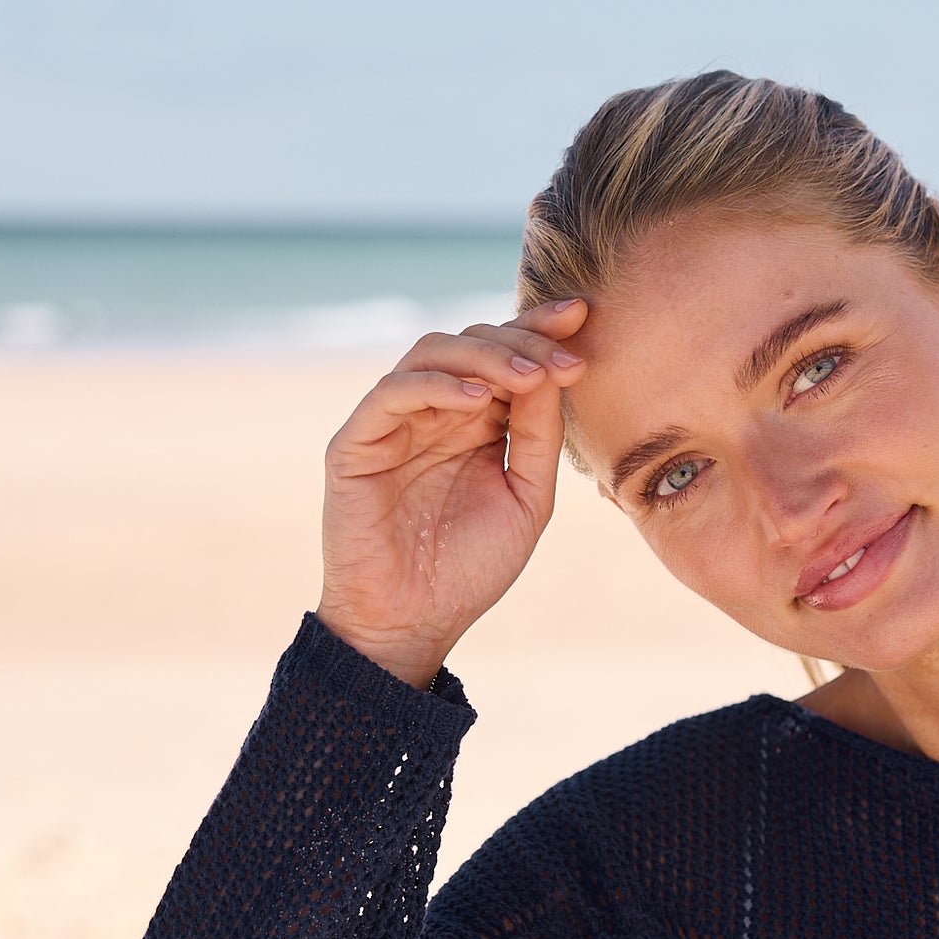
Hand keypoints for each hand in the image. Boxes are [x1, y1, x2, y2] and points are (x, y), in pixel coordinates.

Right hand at [315, 299, 587, 686]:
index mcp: (475, 422)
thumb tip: (553, 368)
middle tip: (564, 356)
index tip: (582, 314)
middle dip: (523, 340)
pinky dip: (436, 385)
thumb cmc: (470, 568)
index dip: (539, 329)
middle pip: (473, 342)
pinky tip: (478, 400)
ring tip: (529, 376)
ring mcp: (393, 422)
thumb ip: (539, 435)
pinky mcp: (356, 443)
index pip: (505, 357)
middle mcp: (433, 411)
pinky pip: (393, 392)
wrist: (414, 623)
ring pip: (433, 353)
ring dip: (487, 357)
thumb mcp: (527, 496)